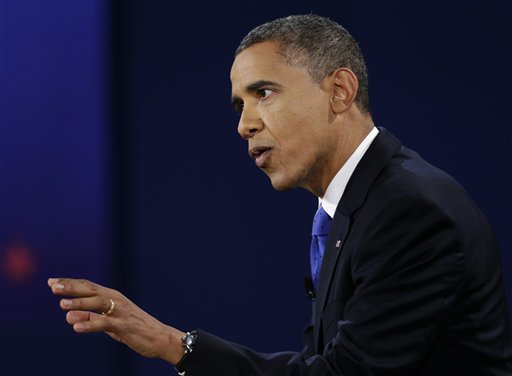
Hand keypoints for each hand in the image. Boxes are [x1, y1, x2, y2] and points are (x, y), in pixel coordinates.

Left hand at [48, 277, 184, 364]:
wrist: (159, 337)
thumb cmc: (133, 329)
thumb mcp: (108, 324)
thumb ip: (90, 318)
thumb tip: (68, 316)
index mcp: (112, 296)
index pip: (88, 286)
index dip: (70, 284)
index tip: (52, 282)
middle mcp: (116, 300)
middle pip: (91, 290)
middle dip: (72, 288)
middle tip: (53, 286)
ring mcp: (121, 312)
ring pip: (98, 303)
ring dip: (80, 303)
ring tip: (62, 305)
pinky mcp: (125, 325)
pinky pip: (106, 324)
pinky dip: (91, 324)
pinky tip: (76, 328)